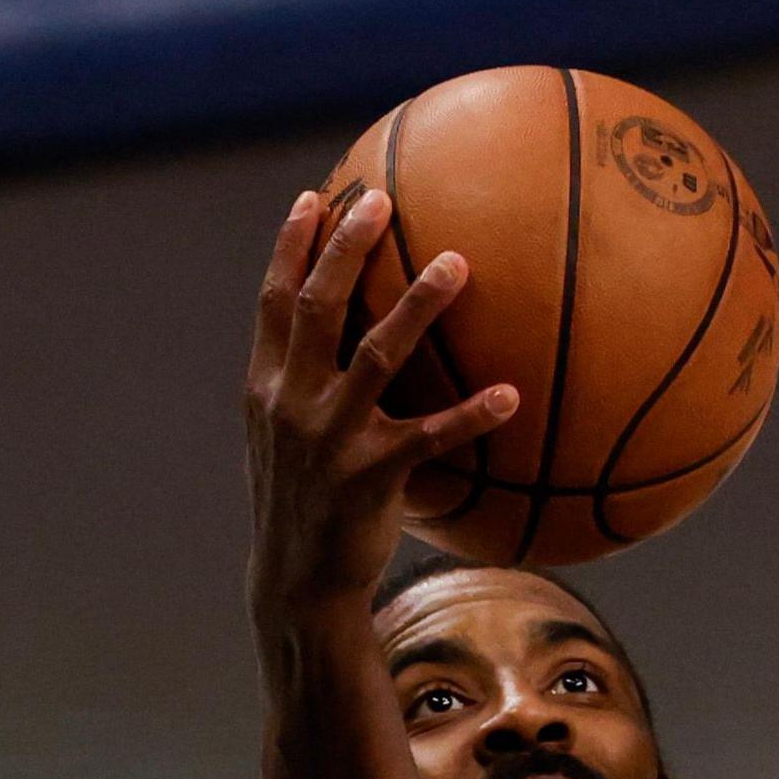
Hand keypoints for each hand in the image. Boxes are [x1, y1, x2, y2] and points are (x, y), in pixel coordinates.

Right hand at [243, 189, 516, 615]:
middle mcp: (291, 403)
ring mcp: (330, 439)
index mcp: (267, 387)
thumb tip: (351, 336)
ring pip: (377, 356)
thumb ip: (307, 384)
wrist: (298, 581)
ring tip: (458, 264)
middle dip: (346, 248)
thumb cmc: (306, 501)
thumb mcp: (288, 437)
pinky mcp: (370, 478)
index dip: (293, 247)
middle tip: (381, 201)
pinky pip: (430, 437)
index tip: (316, 197)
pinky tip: (511, 395)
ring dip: (418, 305)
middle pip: (318, 307)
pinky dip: (471, 415)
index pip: (274, 301)